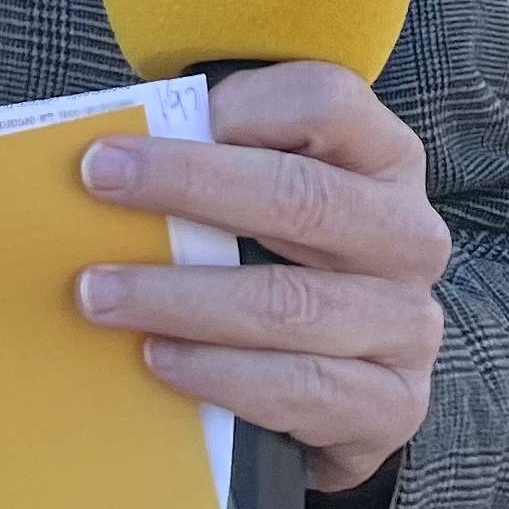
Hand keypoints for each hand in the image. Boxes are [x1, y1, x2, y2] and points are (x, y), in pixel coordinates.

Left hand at [72, 60, 449, 491]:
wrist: (326, 388)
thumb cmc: (271, 264)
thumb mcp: (251, 202)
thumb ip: (208, 164)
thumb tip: (110, 156)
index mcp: (383, 159)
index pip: (329, 103)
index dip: (244, 104)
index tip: (164, 116)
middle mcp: (409, 235)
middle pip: (305, 196)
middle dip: (191, 184)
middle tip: (98, 182)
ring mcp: (409, 324)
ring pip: (292, 303)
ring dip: (182, 298)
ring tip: (100, 295)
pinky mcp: (392, 405)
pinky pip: (302, 388)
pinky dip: (220, 374)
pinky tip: (159, 360)